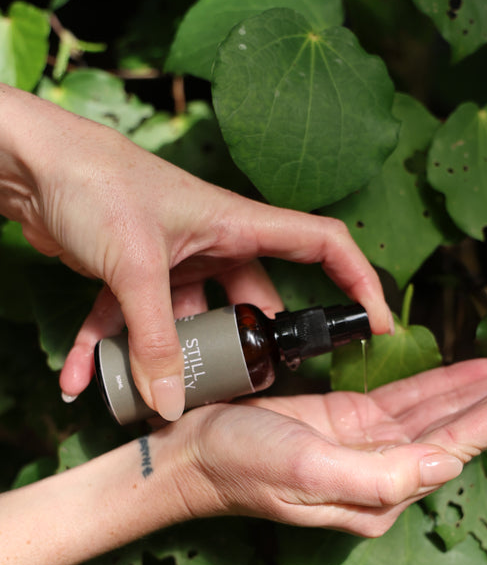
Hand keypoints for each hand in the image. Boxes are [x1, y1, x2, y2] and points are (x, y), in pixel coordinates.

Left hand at [0, 85, 390, 420]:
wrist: (27, 159)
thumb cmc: (92, 183)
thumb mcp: (134, 266)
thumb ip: (156, 340)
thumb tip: (170, 404)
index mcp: (237, 225)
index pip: (321, 247)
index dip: (356, 282)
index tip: (374, 326)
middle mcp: (213, 244)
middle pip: (252, 304)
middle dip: (246, 350)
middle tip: (241, 390)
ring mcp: (173, 262)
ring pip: (187, 323)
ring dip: (163, 362)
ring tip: (147, 400)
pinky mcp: (132, 275)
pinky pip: (131, 322)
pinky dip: (109, 351)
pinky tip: (83, 381)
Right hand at [3, 358, 486, 564]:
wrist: (192, 455)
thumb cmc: (242, 466)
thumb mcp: (309, 472)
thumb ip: (380, 476)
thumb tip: (447, 466)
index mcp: (379, 492)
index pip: (456, 449)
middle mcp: (380, 473)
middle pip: (455, 431)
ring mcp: (364, 445)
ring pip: (434, 413)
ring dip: (476, 392)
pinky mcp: (344, 422)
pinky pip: (402, 400)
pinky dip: (436, 384)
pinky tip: (465, 374)